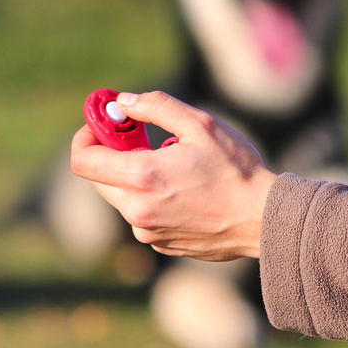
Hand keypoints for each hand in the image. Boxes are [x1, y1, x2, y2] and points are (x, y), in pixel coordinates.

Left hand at [70, 91, 276, 260]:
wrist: (264, 221)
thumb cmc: (236, 170)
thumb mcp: (200, 125)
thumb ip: (156, 106)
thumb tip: (124, 102)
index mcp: (141, 177)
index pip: (82, 160)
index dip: (86, 136)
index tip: (104, 124)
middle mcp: (136, 210)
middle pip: (99, 178)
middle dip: (113, 154)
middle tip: (141, 137)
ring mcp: (147, 232)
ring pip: (122, 196)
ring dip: (135, 177)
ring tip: (175, 165)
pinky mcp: (160, 244)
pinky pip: (142, 215)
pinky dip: (152, 198)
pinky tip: (186, 190)